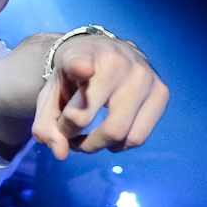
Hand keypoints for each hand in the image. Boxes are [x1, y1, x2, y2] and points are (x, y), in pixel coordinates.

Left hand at [32, 33, 168, 159]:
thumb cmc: (72, 79)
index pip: (80, 63)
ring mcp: (144, 76)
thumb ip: (45, 126)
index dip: (80, 67)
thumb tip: (61, 153)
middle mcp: (118, 63)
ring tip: (85, 139)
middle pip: (93, 119)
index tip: (81, 69)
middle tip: (69, 136)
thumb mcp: (50, 95)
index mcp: (82, 55)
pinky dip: (119, 145)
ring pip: (121, 133)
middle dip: (77, 139)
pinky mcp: (161, 92)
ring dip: (96, 145)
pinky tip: (107, 135)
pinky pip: (139, 136)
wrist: (101, 52)